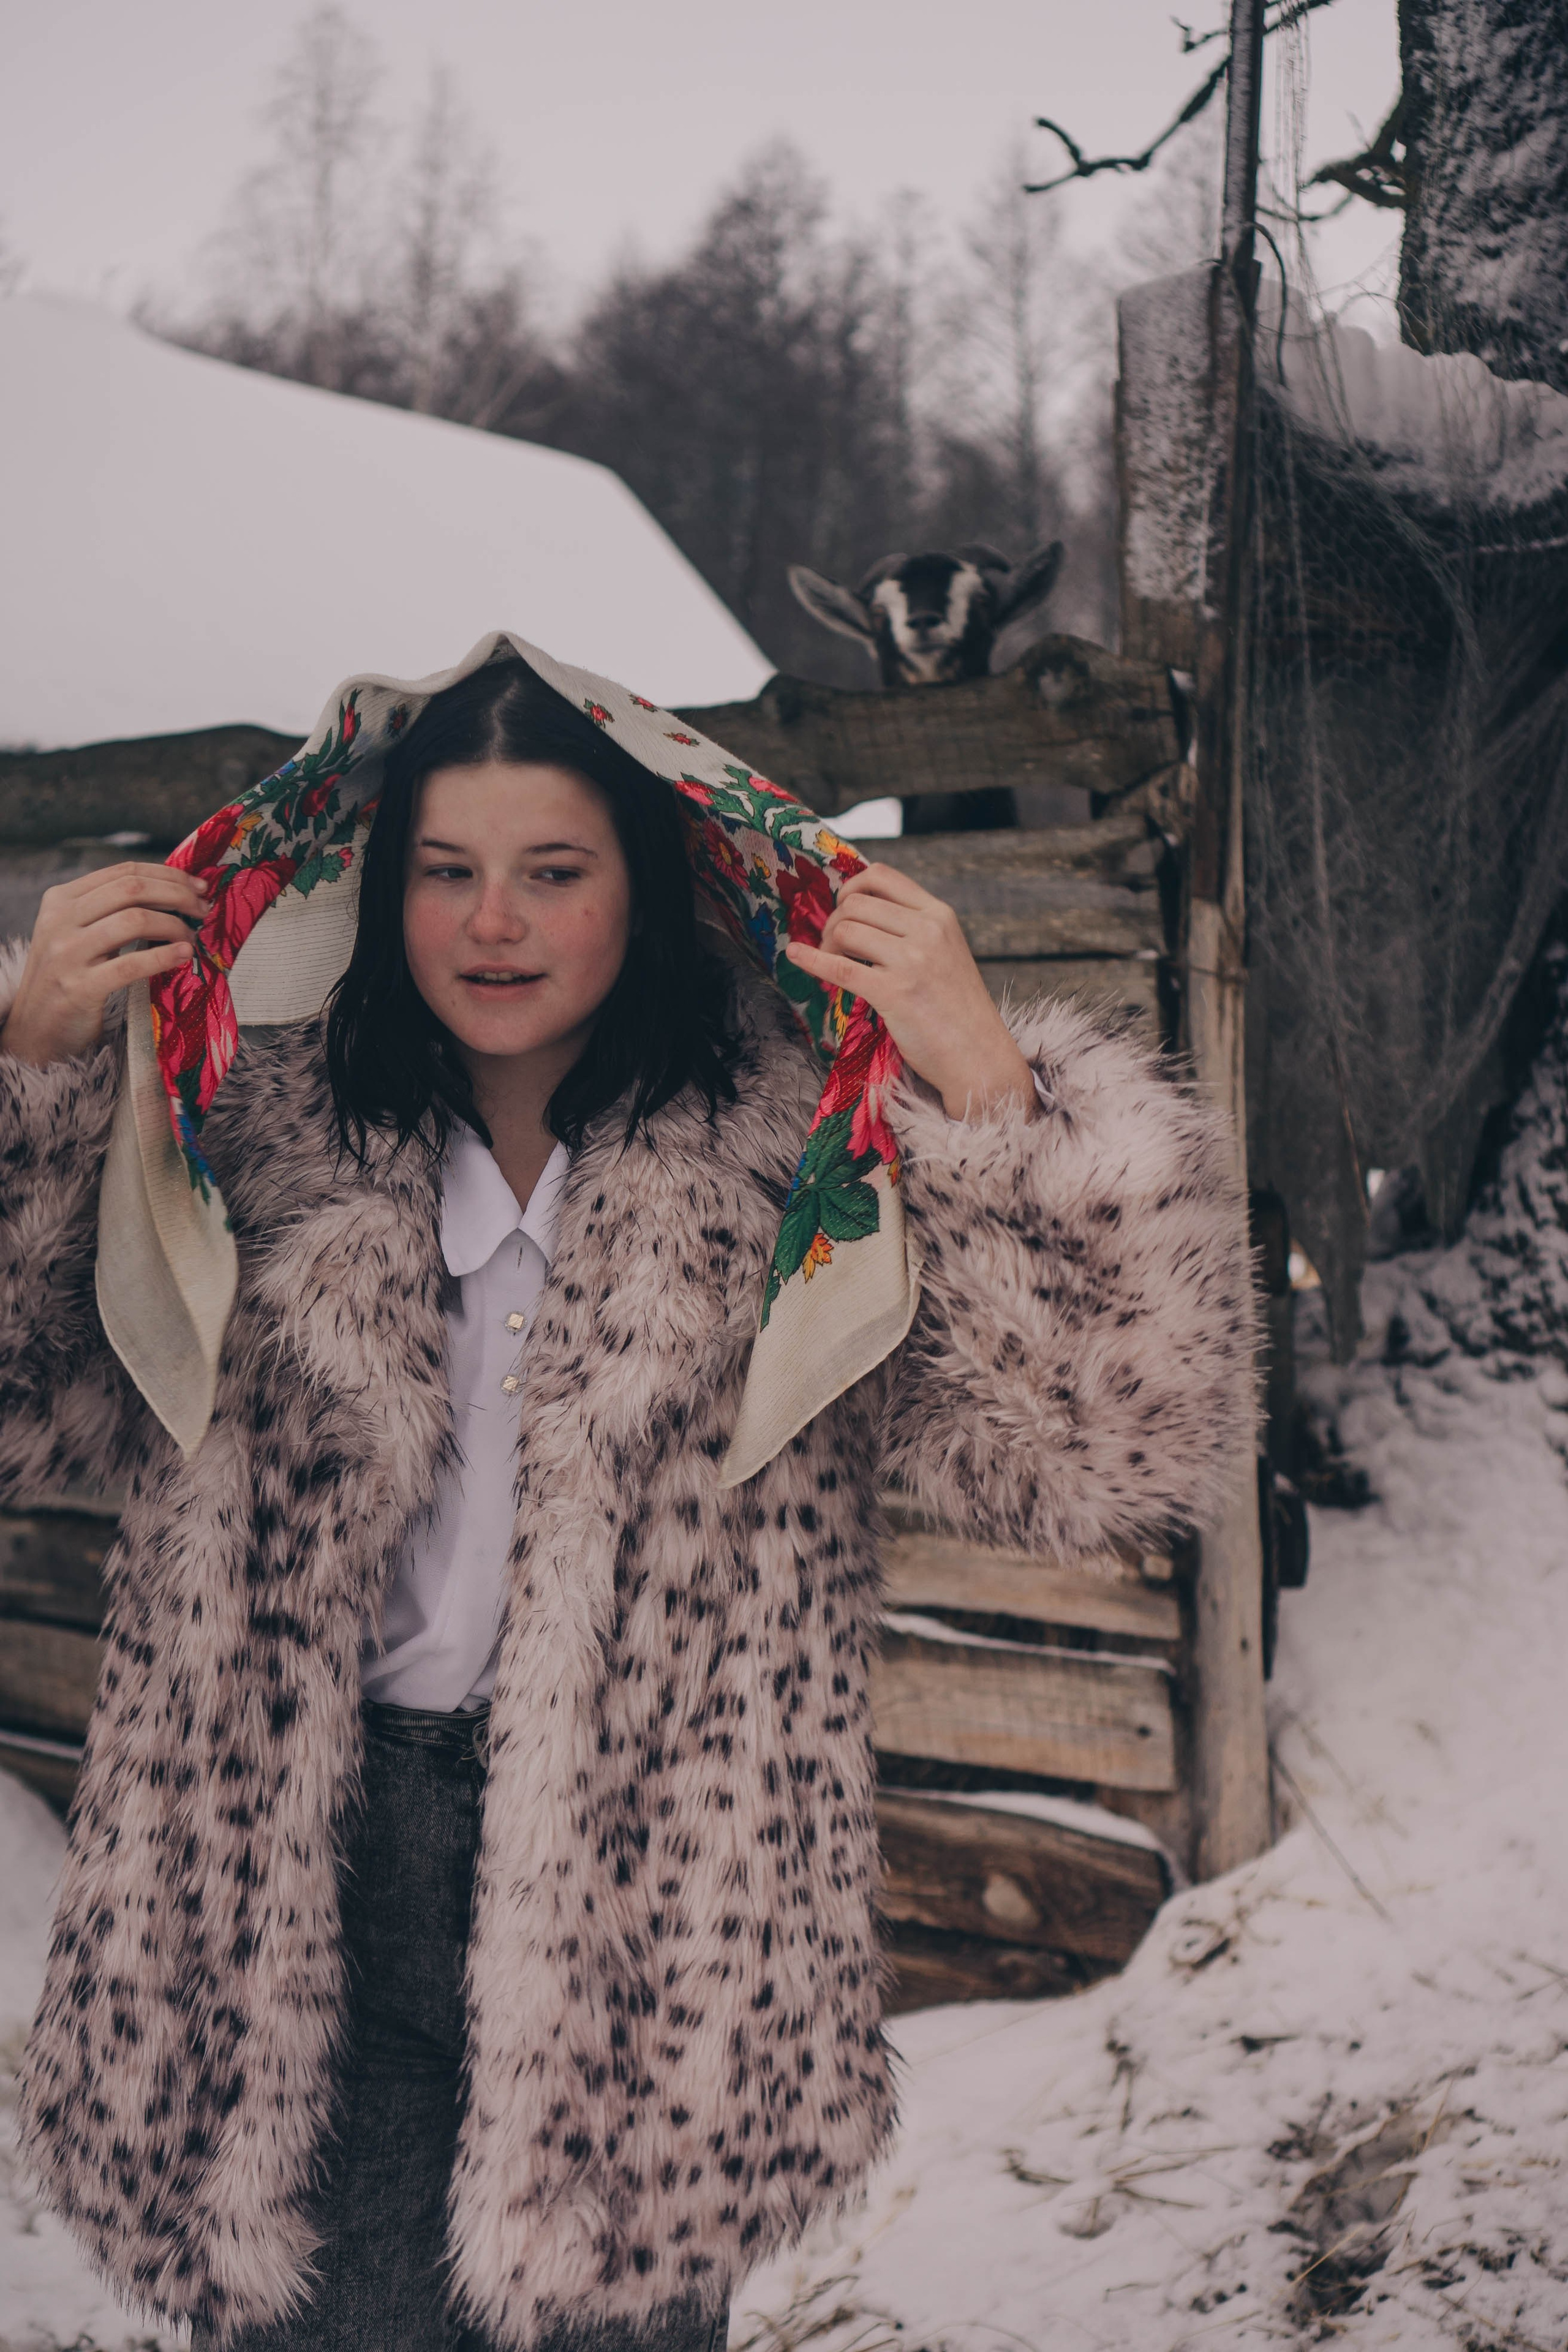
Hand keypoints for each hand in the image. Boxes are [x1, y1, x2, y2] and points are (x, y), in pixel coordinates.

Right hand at [0, 861, 207, 1069]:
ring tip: (192, 938)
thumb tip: (171, 892)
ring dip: (174, 926)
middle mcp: (60, 920)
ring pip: (134, 920)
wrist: (35, 1028)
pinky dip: (163, 957)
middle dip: (178, 895)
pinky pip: (130, 965)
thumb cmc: (67, 978)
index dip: (168, 875)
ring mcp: (67, 953)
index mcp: (61, 899)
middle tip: (204, 909)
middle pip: (132, 889)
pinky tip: (183, 956)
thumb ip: (109, 910)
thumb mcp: (76, 933)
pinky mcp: (79, 987)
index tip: (198, 886)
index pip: (123, 872)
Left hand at [784, 862, 1037, 1120]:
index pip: (882, 876)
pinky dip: (810, 960)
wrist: (978, 1055)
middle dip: (834, 920)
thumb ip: (914, 927)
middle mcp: (927, 931)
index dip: (851, 887)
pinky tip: (794, 955)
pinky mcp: (894, 993)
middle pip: (857, 903)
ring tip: (832, 961)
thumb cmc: (958, 1008)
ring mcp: (911, 961)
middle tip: (832, 944)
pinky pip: (839, 968)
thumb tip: (860, 910)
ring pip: (846, 930)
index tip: (843, 907)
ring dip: (827, 943)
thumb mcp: (947, 951)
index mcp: (939, 915)